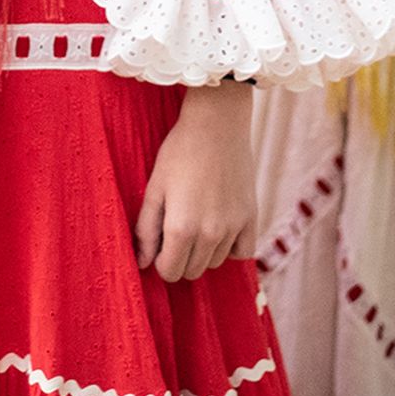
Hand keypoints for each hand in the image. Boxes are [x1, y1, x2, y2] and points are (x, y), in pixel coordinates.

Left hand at [135, 84, 257, 282]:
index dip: (160, 261)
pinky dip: (230, 248)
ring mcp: (234, 227)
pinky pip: (242, 253)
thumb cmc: (179, 152)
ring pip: (215, 263)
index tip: (159, 243)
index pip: (170, 272)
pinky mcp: (251, 217)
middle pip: (192, 271)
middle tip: (176, 229)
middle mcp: (210, 233)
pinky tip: (220, 228)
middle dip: (180, 258)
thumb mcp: (154, 188)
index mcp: (181, 227)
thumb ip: (146, 229)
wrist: (217, 124)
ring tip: (197, 219)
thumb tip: (143, 263)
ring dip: (203, 251)